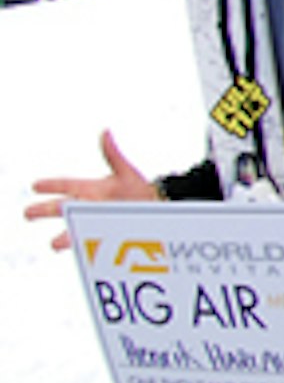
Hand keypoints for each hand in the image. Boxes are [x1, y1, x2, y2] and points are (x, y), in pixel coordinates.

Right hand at [25, 129, 156, 251]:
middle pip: (61, 208)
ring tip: (55, 243)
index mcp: (91, 189)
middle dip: (44, 210)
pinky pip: (89, 241)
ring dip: (64, 236)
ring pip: (73, 229)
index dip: (50, 185)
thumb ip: (113, 154)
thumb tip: (105, 132)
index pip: (66, 185)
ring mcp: (94, 221)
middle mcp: (88, 205)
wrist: (157, 208)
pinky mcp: (103, 235)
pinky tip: (79, 250)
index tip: (35, 186)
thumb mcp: (126, 172)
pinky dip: (83, 246)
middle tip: (28, 213)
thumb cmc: (140, 189)